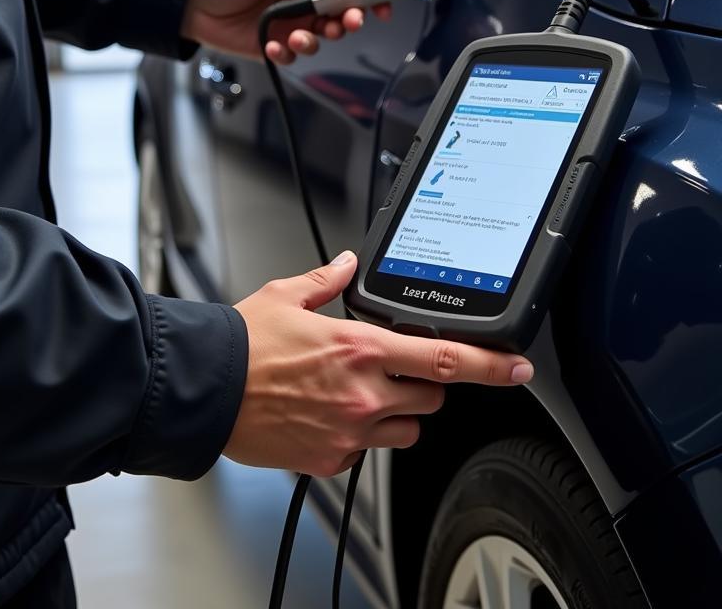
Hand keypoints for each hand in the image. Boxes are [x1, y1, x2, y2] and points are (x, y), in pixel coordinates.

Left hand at [181, 0, 391, 64]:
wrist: (195, 9)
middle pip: (342, 7)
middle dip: (350, 17)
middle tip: (348, 23)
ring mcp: (293, 22)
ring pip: (323, 35)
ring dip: (317, 39)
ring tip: (298, 37)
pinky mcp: (280, 44)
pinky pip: (295, 54)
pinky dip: (289, 54)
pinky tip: (274, 47)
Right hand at [225, 252, 533, 476]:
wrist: (207, 391)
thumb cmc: (243, 345)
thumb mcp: (286, 297)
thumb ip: (328, 281)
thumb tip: (347, 265)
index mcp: (359, 348)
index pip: (443, 359)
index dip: (490, 365)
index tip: (516, 367)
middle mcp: (363, 393)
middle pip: (430, 399)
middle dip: (422, 385)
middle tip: (390, 371)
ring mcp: (349, 431)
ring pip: (405, 432)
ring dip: (395, 415)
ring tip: (356, 396)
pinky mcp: (330, 459)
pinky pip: (365, 453)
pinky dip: (357, 437)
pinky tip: (327, 417)